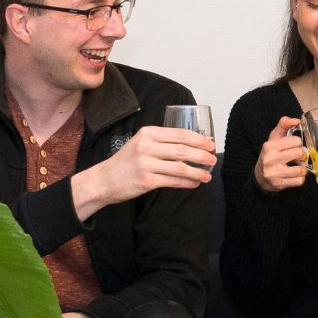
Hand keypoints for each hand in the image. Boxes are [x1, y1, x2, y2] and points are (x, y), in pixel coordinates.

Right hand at [76, 126, 215, 216]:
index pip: (179, 134)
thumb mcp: (140, 143)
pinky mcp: (146, 181)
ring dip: (198, 172)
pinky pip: (173, 181)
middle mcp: (146, 146)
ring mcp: (146, 164)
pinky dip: (187, 183)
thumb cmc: (126, 162)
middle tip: (213, 159)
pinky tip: (194, 183)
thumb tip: (191, 145)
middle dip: (202, 155)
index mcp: (147, 133)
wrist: (104, 180)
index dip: (198, 140)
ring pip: (180, 167)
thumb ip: (161, 142)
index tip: (210, 144)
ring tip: (207, 175)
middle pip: (183, 150)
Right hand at [253, 116, 308, 193]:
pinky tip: (293, 176)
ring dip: (302, 169)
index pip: (296, 141)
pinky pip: (299, 181)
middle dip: (301, 155)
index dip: (297, 143)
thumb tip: (297, 120)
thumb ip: (283, 125)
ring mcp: (275, 173)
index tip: (293, 146)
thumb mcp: (273, 138)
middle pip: (299, 153)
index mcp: (270, 146)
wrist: (260, 177)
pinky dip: (299, 179)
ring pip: (301, 169)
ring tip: (296, 167)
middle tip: (297, 157)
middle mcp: (271, 159)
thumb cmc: (270, 155)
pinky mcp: (279, 184)